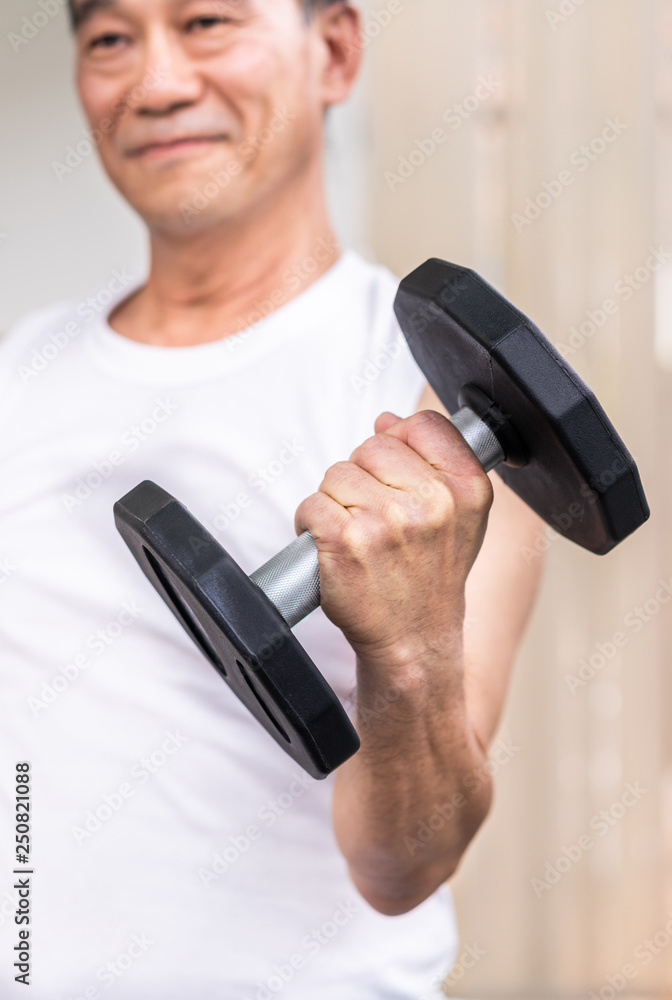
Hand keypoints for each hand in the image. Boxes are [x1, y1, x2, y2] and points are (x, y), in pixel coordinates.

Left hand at [294, 409, 493, 674]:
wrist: (413, 639)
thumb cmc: (430, 578)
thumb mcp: (459, 516)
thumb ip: (432, 460)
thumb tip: (387, 421)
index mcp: (465, 489)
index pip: (421, 425)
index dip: (399, 445)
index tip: (398, 477)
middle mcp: (431, 504)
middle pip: (370, 447)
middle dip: (363, 477)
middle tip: (376, 519)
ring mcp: (386, 522)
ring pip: (336, 475)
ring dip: (335, 503)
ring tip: (358, 538)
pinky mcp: (344, 541)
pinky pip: (311, 505)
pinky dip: (311, 525)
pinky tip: (334, 549)